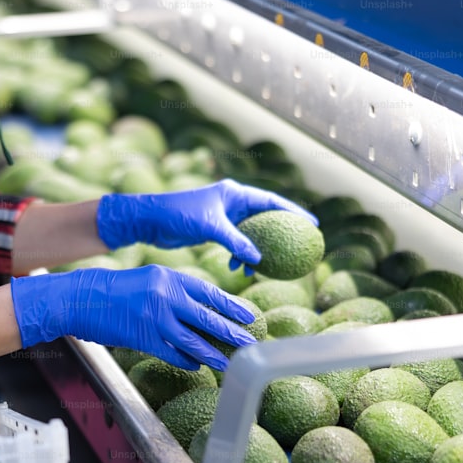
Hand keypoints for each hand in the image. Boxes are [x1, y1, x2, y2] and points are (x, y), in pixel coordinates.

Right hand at [10, 265, 256, 370]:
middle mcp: (165, 297)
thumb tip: (200, 307)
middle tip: (249, 342)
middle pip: (207, 317)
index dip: (231, 306)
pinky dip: (186, 360)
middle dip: (231, 332)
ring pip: (193, 340)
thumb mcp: (148, 278)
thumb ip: (173, 290)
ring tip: (229, 361)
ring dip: (213, 353)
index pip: (209, 293)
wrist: (82, 297)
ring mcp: (154, 319)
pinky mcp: (143, 338)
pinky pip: (171, 353)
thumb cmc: (115, 288)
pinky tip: (197, 366)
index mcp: (169, 278)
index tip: (249, 316)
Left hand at [96, 178, 316, 268]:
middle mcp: (231, 202)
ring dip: (256, 250)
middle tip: (298, 247)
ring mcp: (223, 216)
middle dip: (279, 234)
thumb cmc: (178, 215)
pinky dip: (239, 255)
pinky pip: (236, 243)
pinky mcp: (213, 229)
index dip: (293, 212)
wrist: (151, 220)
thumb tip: (258, 259)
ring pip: (249, 234)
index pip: (271, 201)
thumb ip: (236, 241)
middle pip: (264, 218)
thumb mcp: (211, 227)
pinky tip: (238, 268)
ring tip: (260, 267)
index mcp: (234, 193)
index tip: (311, 224)